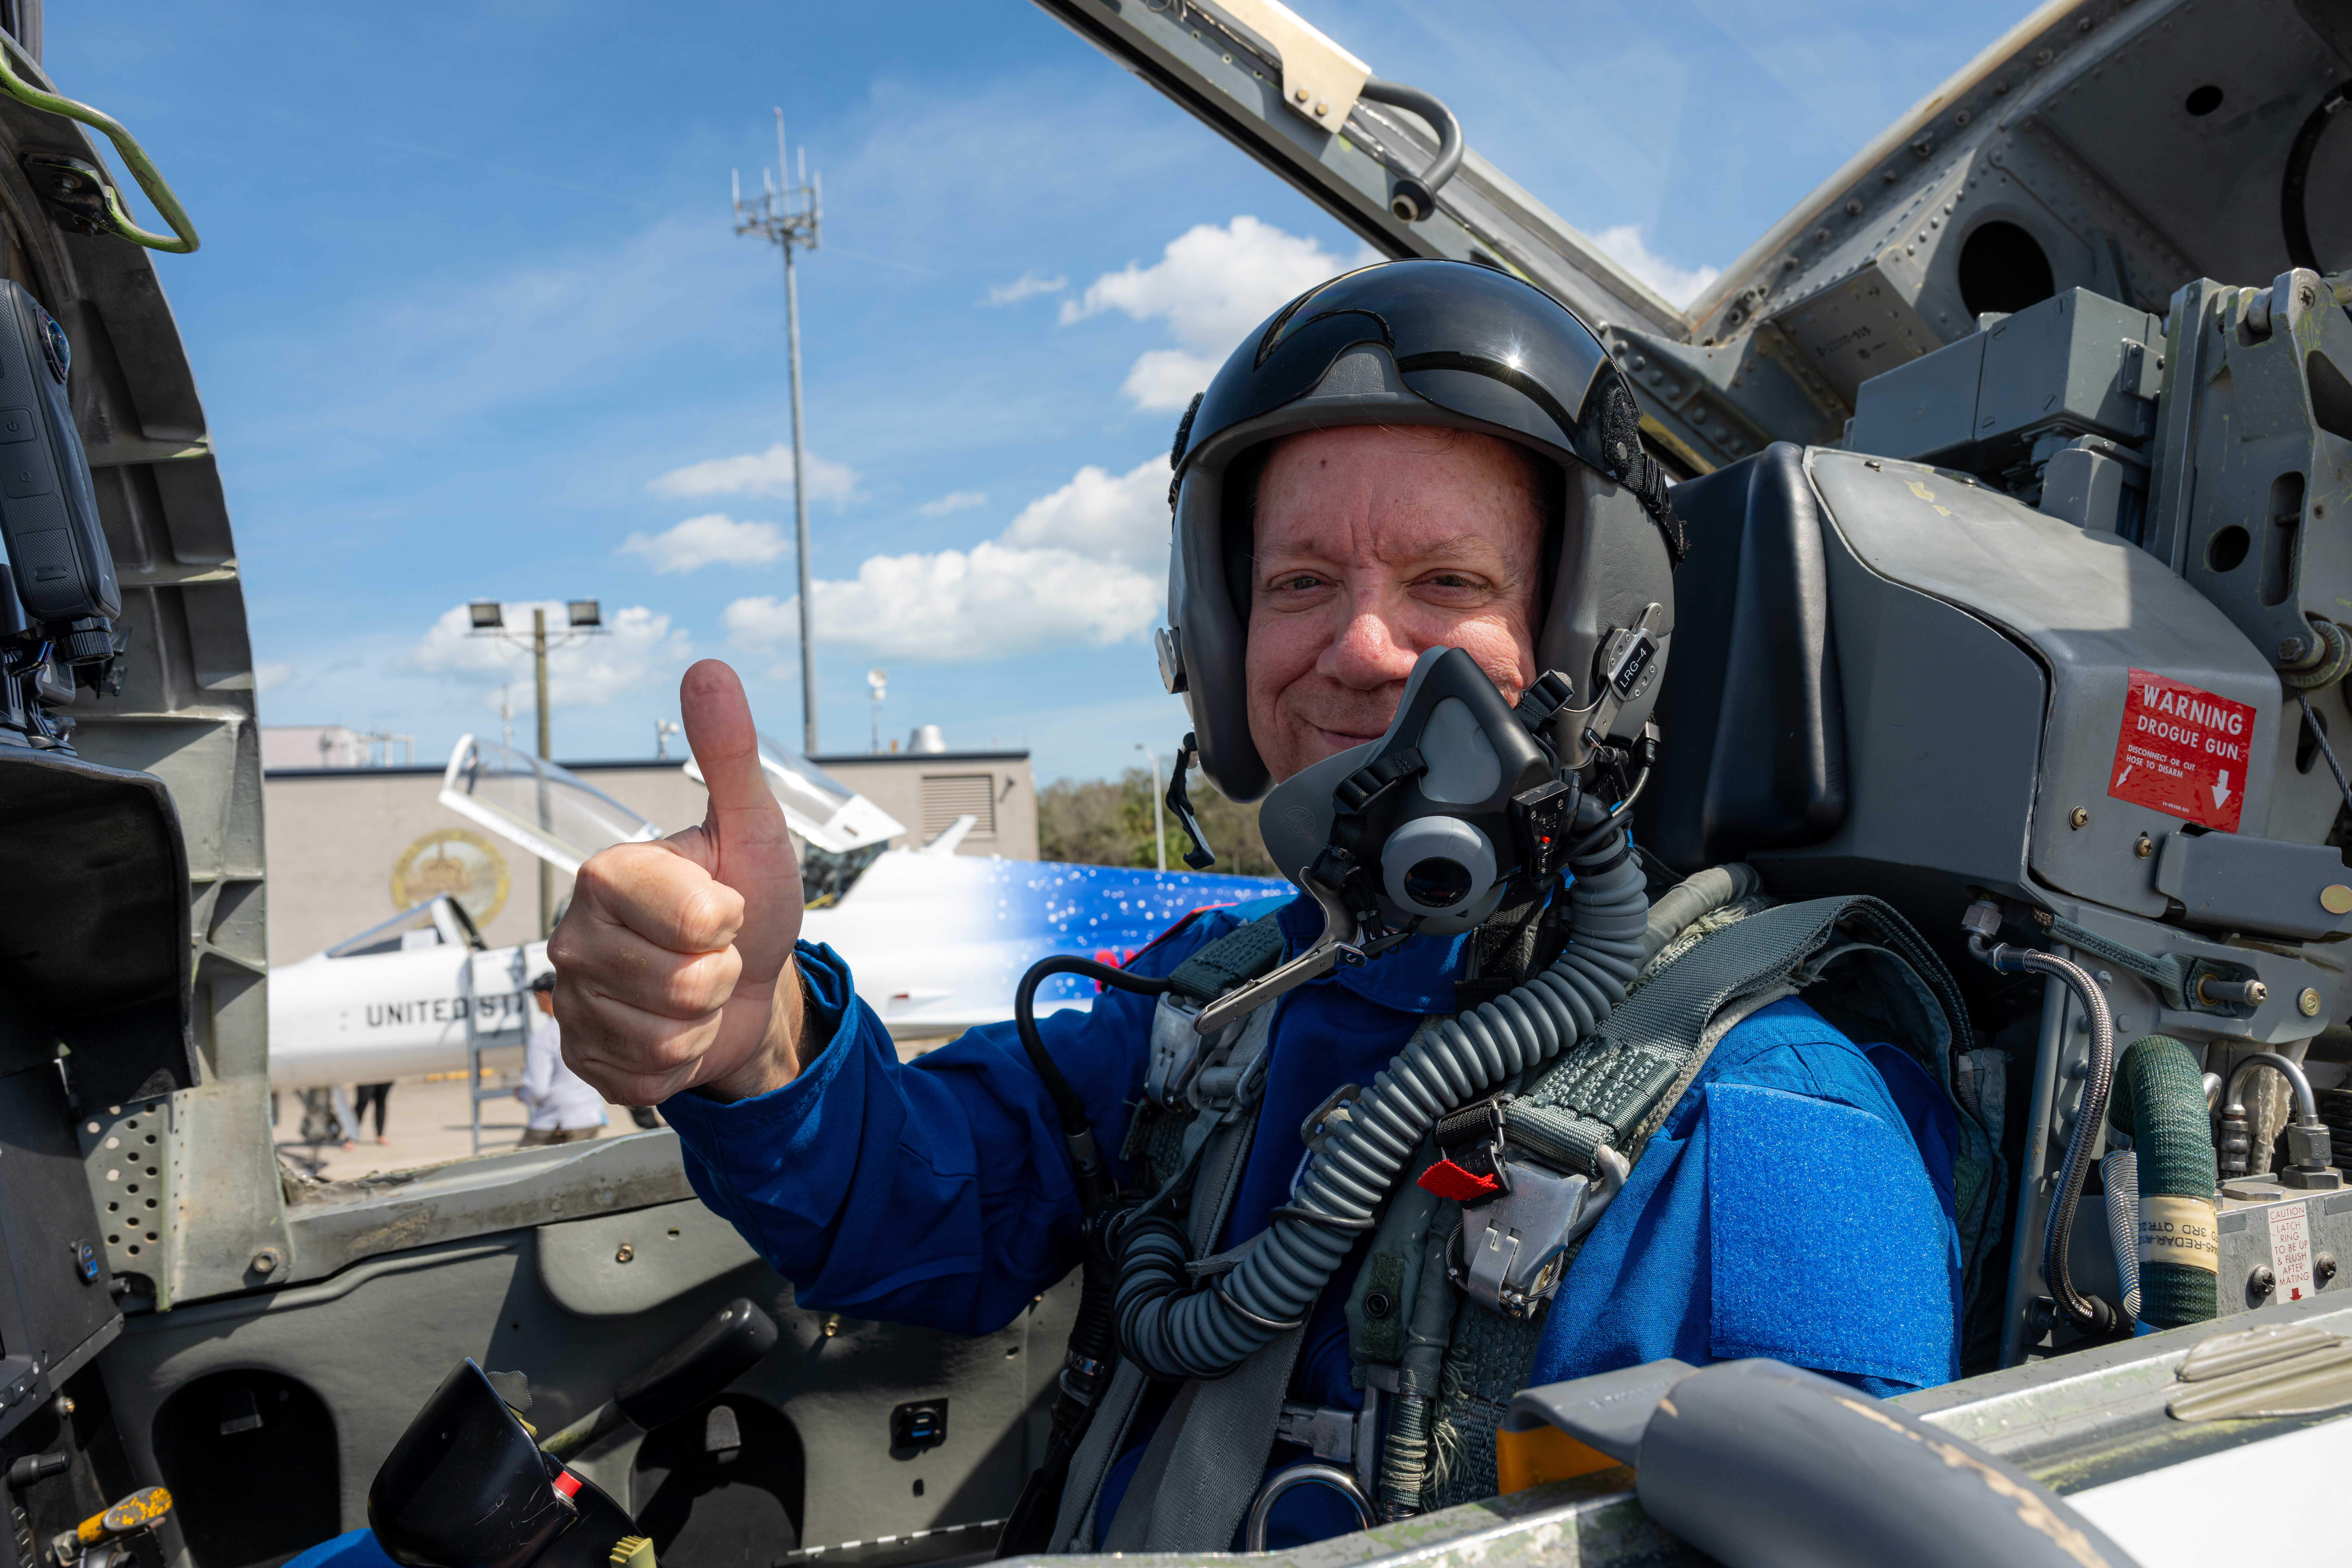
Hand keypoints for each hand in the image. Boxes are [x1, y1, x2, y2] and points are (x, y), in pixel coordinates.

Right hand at [549, 660, 807, 1103]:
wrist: (746, 982)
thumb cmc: (746, 900)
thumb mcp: (752, 828)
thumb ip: (728, 753)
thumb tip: (709, 670)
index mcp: (608, 875)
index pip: (698, 920)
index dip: (729, 920)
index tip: (723, 905)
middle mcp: (574, 937)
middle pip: (686, 983)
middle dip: (719, 972)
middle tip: (711, 952)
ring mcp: (573, 1003)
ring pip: (671, 1032)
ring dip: (702, 1017)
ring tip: (696, 988)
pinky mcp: (586, 1059)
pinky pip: (651, 1074)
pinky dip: (680, 1058)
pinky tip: (672, 1029)